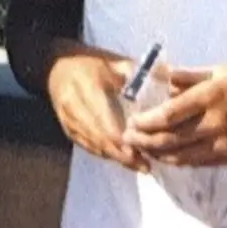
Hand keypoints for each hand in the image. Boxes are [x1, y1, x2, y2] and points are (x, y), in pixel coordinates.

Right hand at [44, 51, 146, 171]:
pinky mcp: (68, 130)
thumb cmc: (89, 61)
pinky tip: (123, 159)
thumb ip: (139, 71)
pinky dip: (107, 154)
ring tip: (140, 166)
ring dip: (117, 158)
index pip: (105, 121)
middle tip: (146, 165)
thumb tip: (170, 75)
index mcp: (87, 88)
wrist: (56, 64)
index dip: (124, 140)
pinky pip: (89, 146)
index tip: (143, 149)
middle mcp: (74, 108)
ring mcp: (69, 121)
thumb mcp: (113, 61)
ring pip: (95, 146)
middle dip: (123, 155)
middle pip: (100, 139)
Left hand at [124, 65, 226, 165]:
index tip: (132, 121)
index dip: (146, 121)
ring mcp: (222, 143)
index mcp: (210, 95)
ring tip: (142, 150)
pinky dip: (179, 161)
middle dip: (144, 141)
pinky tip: (167, 157)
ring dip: (157, 154)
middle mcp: (214, 122)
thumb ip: (191, 76)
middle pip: (170, 138)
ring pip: (181, 155)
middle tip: (128, 139)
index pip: (169, 114)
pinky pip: (198, 162)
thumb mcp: (223, 71)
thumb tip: (164, 77)